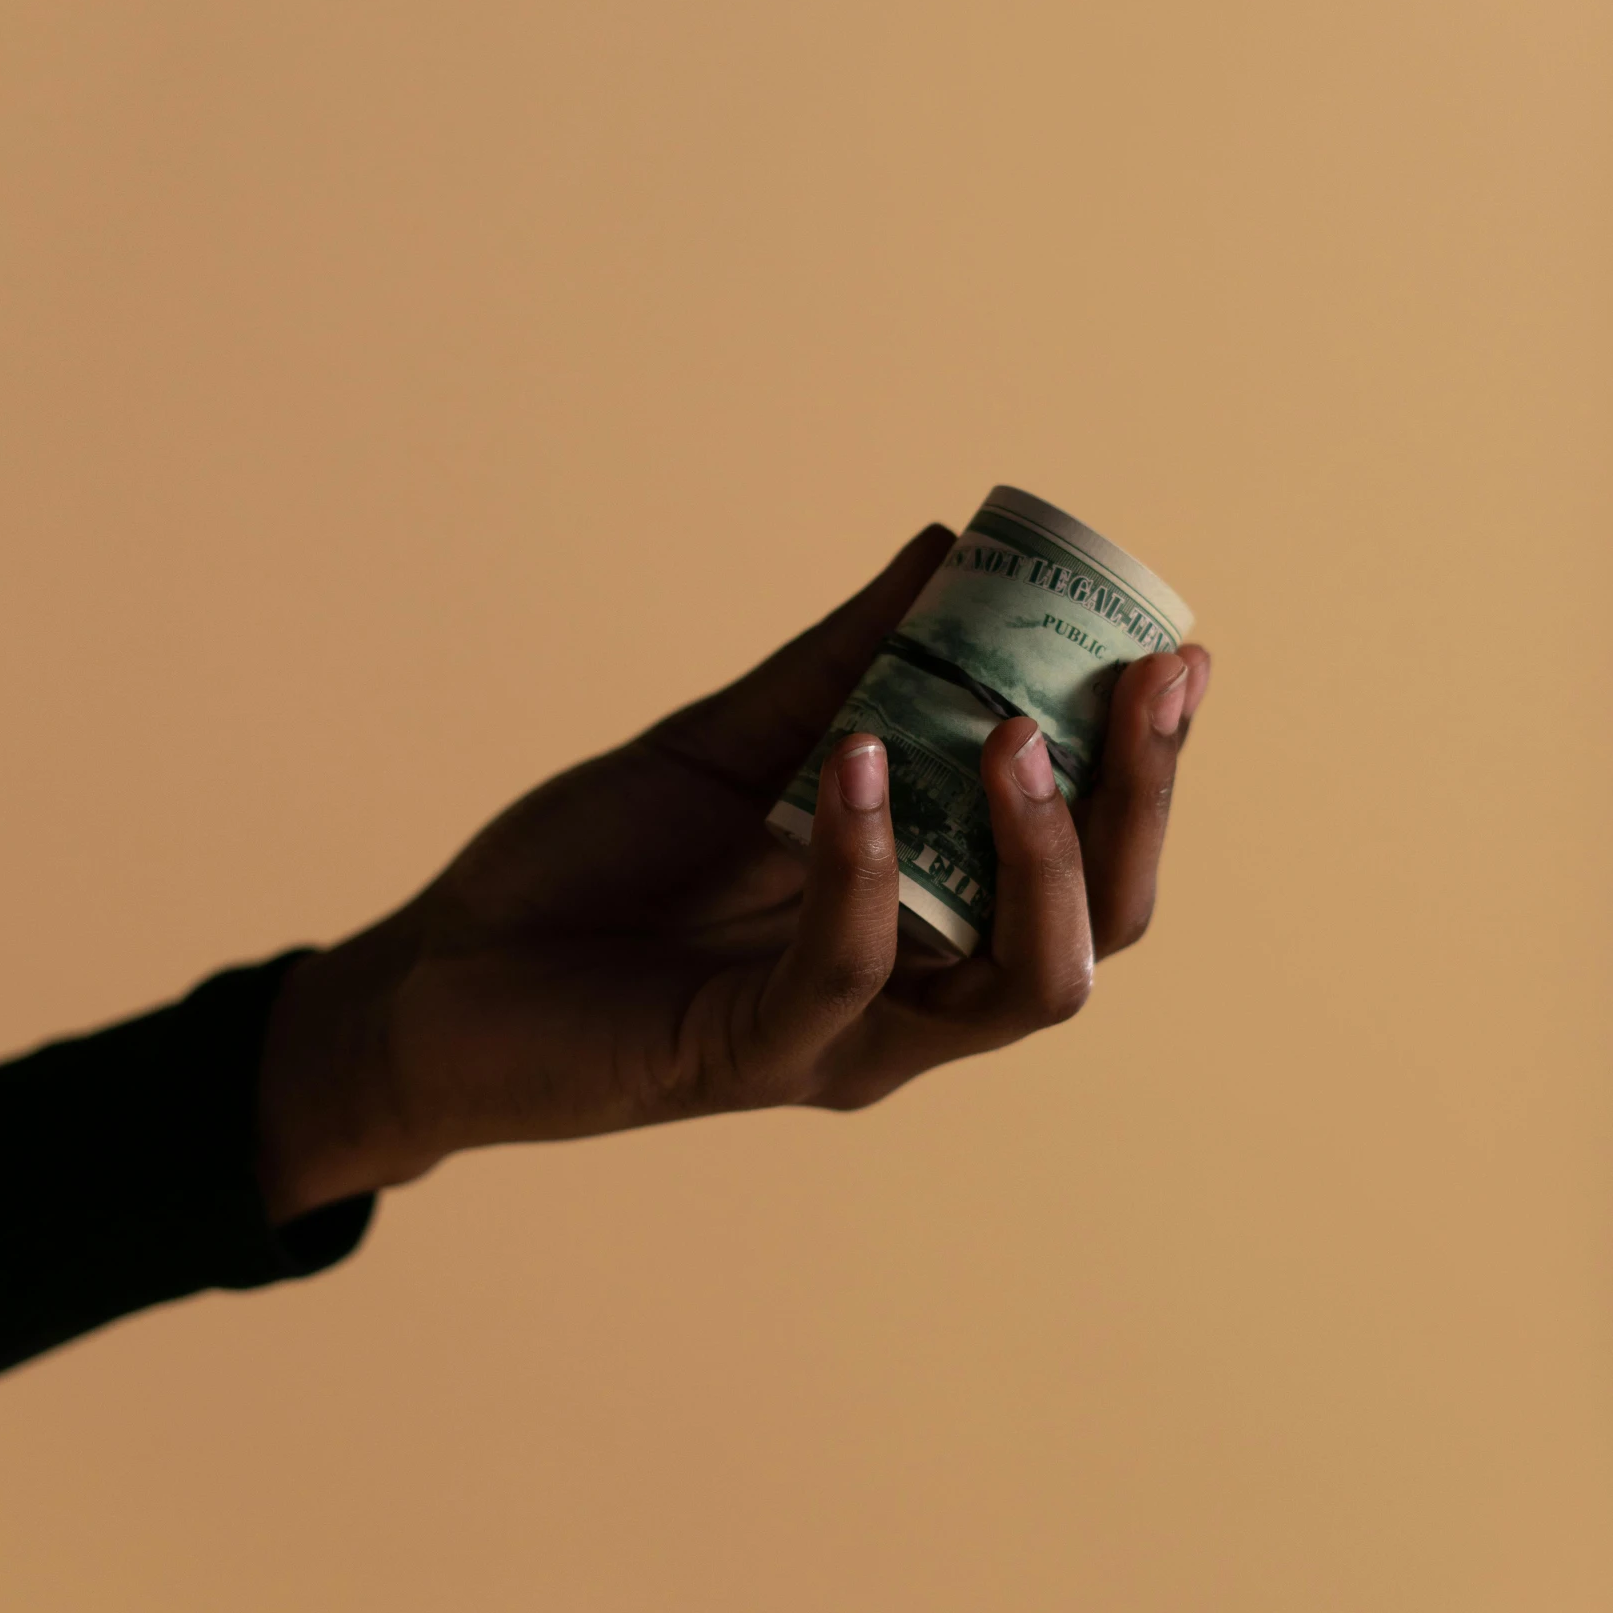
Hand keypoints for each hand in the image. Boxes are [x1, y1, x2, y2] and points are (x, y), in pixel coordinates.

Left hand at [257, 527, 1210, 1221]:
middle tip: (1150, 684)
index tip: (1174, 650)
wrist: (438, 977)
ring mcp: (842, 1040)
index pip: (1084, 864)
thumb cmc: (590, 872)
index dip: (1146, 770)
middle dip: (1139, 808)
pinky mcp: (751, 1059)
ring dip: (1040, 851)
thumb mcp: (727, 746)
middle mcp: (912, 996)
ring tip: (1015, 731)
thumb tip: (945, 552)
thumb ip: (837, 668)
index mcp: (925, 922)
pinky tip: (854, 762)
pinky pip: (846, 972)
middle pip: (1093, 931)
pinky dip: (863, 863)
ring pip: (1020, 984)